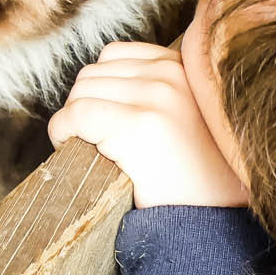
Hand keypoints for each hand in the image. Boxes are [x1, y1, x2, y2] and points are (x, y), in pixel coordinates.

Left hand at [49, 42, 248, 208]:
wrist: (214, 218)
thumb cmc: (197, 176)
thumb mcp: (188, 115)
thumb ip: (157, 88)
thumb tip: (98, 77)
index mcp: (186, 67)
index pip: (114, 55)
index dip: (98, 88)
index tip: (100, 119)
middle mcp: (173, 74)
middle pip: (92, 74)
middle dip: (83, 106)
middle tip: (90, 139)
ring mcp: (157, 97)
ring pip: (80, 93)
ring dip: (71, 120)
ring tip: (87, 145)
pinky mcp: (138, 125)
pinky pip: (75, 116)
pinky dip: (61, 131)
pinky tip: (71, 148)